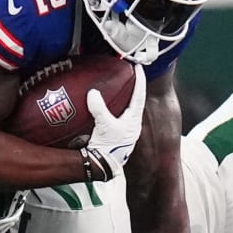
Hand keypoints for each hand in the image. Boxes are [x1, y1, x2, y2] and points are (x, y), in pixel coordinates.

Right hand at [84, 64, 145, 178]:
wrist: (101, 166)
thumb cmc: (108, 146)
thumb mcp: (105, 125)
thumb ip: (99, 108)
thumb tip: (93, 93)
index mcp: (133, 119)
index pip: (139, 95)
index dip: (139, 80)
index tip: (139, 66)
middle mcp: (130, 124)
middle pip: (133, 101)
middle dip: (130, 87)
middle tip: (126, 74)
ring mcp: (122, 130)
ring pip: (123, 109)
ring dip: (120, 98)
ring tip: (114, 86)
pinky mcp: (114, 134)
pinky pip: (114, 116)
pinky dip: (110, 108)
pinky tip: (102, 105)